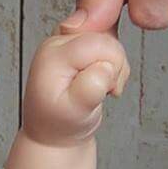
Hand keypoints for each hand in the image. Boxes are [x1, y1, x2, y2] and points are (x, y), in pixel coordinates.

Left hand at [21, 28, 131, 147]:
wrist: (54, 130)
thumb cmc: (60, 123)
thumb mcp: (75, 111)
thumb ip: (91, 86)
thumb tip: (105, 66)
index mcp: (53, 54)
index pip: (100, 43)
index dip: (113, 65)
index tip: (106, 89)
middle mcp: (58, 41)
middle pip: (107, 37)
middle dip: (114, 65)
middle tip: (101, 90)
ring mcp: (68, 39)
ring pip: (110, 37)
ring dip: (114, 64)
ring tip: (100, 86)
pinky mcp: (78, 41)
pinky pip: (109, 41)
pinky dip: (112, 61)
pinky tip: (100, 78)